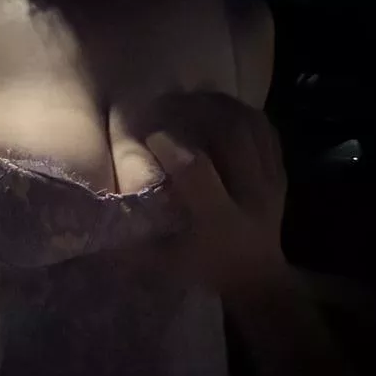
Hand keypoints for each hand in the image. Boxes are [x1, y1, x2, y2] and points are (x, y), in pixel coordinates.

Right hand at [124, 92, 289, 296]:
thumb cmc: (206, 269)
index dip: (171, 146)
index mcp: (219, 220)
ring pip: (250, 126)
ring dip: (220, 105)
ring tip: (192, 97)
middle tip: (169, 102)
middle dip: (198, 110)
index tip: (150, 134)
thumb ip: (133, 248)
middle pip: (231, 135)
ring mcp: (270, 182)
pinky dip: (242, 112)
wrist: (258, 277)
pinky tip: (220, 108)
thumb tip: (95, 230)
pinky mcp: (280, 173)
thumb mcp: (167, 265)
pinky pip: (266, 130)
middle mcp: (250, 196)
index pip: (197, 171)